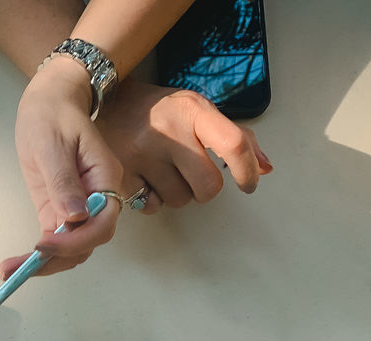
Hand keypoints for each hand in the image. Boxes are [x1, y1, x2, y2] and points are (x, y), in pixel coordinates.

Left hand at [5, 57, 123, 279]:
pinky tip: (16, 264)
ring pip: (72, 247)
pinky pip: (56, 238)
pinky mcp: (59, 209)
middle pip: (87, 242)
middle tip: (18, 269)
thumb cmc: (53, 114)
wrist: (49, 101)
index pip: (101, 224)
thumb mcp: (53, 143)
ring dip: (45, 263)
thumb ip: (64, 180)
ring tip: (10, 271)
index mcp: (105, 179)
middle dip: (56, 260)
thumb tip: (75, 217)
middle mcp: (97, 198)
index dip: (76, 240)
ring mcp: (78, 206)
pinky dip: (38, 255)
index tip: (44, 243)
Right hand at [95, 78, 271, 213]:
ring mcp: (141, 155)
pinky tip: (145, 178)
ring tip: (163, 171)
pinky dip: (152, 199)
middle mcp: (167, 131)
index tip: (247, 184)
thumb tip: (264, 167)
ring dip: (177, 192)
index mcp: (192, 111)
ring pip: (180, 200)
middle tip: (192, 173)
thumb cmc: (159, 111)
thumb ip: (233, 136)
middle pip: (208, 187)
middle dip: (205, 188)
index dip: (246, 170)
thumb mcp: (197, 110)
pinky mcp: (120, 175)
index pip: (233, 143)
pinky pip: (152, 206)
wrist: (106, 104)